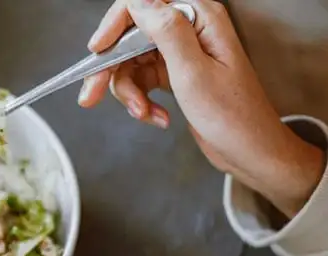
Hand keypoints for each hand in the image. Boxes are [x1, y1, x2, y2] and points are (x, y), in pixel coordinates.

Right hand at [79, 0, 324, 216]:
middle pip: (130, 38)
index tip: (96, 51)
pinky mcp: (176, 74)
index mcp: (199, 19)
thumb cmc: (234, 117)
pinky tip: (157, 117)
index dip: (114, 26)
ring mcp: (181, 53)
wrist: (251, 152)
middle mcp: (189, 30)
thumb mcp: (194, 73)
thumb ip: (167, 31)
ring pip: (131, 63)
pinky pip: (142, 81)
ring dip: (129, 92)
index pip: (142, 5)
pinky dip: (142, 102)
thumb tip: (138, 2)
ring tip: (143, 114)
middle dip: (111, 70)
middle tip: (92, 96)